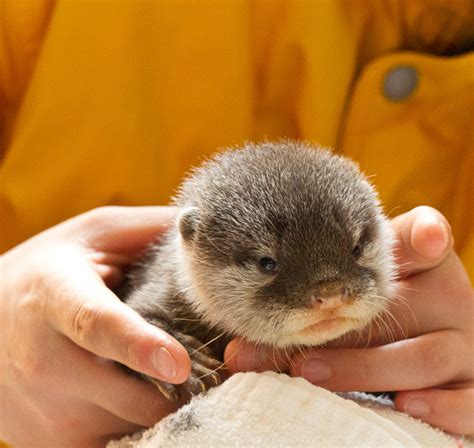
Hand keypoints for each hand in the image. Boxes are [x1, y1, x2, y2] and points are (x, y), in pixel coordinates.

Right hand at [0, 206, 190, 446]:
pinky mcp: (43, 441)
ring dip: (160, 409)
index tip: (179, 363)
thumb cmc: (51, 269)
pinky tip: (140, 397)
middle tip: (210, 370)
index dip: (139, 345)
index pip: (96, 325)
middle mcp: (42, 360)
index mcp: (55, 297)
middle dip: (178, 391)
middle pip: (125, 395)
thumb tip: (203, 226)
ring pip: (127, 427)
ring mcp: (40, 410)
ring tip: (170, 378)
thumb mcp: (96, 234)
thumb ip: (149, 229)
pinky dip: (136, 427)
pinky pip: (112, 444)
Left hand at [225, 206, 473, 435]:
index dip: (423, 235)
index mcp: (421, 266)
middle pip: (396, 311)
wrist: (428, 346)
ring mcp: (465, 341)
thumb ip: (301, 321)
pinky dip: (442, 407)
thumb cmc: (375, 321)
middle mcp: (449, 298)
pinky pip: (471, 399)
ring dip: (366, 370)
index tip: (425, 237)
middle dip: (339, 337)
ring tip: (315, 376)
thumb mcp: (343, 310)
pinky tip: (407, 408)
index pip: (423, 238)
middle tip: (296, 358)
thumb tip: (235, 353)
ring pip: (424, 356)